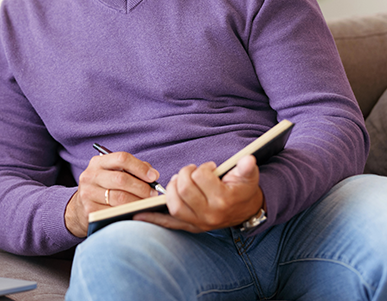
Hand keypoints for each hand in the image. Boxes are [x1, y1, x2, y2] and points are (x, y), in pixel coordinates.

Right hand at [64, 151, 160, 236]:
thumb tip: (153, 174)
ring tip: (147, 204)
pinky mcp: (89, 211)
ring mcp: (88, 193)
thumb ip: (132, 170)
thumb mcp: (113, 174)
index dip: (140, 167)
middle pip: (122, 179)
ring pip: (120, 197)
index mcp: (98, 162)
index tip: (153, 176)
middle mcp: (90, 176)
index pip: (121, 158)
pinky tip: (135, 213)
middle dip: (141, 187)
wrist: (80, 209)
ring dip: (138, 202)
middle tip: (152, 194)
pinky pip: (115, 212)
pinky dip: (129, 213)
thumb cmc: (104, 189)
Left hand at [135, 155, 263, 232]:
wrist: (247, 211)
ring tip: (178, 181)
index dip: (202, 168)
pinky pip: (168, 224)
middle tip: (190, 171)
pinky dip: (152, 218)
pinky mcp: (190, 227)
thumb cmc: (243, 189)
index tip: (209, 167)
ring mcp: (199, 223)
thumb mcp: (248, 176)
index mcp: (224, 199)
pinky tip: (138, 213)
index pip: (201, 178)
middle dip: (184, 175)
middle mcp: (210, 214)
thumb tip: (248, 159)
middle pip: (184, 190)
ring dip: (171, 189)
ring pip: (174, 206)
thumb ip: (247, 168)